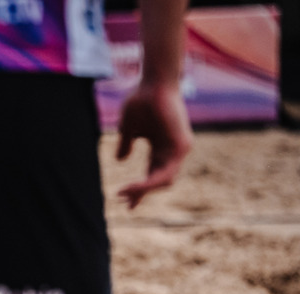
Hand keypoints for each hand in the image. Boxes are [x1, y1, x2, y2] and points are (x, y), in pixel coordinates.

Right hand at [115, 81, 192, 208]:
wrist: (153, 82)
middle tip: (126, 203)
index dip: (139, 189)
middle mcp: (173, 150)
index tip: (128, 204)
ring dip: (143, 190)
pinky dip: (148, 183)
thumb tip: (120, 160)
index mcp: (162, 147)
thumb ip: (126, 144)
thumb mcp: (128, 128)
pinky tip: (133, 187)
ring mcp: (179, 149)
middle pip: (159, 180)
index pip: (152, 174)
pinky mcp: (181, 147)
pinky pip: (165, 173)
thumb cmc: (141, 100)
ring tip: (125, 195)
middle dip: (141, 193)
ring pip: (163, 181)